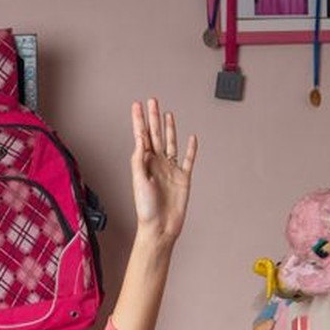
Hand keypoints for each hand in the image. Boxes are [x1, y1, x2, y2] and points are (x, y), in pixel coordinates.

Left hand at [130, 98, 196, 247]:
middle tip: (151, 100)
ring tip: (166, 114)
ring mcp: (170, 170)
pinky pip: (188, 160)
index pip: (141, 137)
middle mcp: (157, 164)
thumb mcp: (138, 181)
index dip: (139, 120)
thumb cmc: (146, 210)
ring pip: (170, 143)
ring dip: (169, 128)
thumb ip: (139, 160)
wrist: (160, 228)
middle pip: (156, 134)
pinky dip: (191, 149)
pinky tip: (191, 138)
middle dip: (153, 117)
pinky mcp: (184, 178)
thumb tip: (140, 141)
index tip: (137, 105)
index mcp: (144, 164)